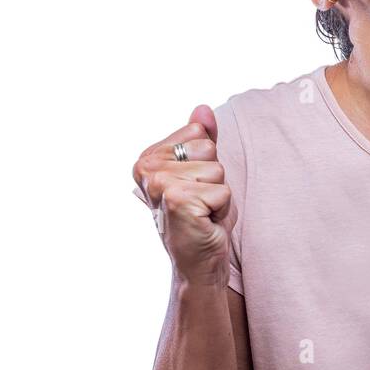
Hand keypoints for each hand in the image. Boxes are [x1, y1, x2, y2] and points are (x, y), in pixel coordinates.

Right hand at [131, 105, 236, 287]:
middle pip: (208, 149)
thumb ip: (202, 138)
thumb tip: (203, 108)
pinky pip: (222, 190)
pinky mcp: (178, 201)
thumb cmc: (202, 216)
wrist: (198, 261)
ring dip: (218, 194)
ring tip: (203, 212)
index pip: (198, 133)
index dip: (206, 161)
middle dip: (214, 177)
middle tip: (201, 201)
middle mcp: (147, 169)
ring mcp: (160, 185)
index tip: (194, 185)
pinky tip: (205, 221)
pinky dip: (221, 209)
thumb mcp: (203, 170)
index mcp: (148, 157)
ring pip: (217, 169)